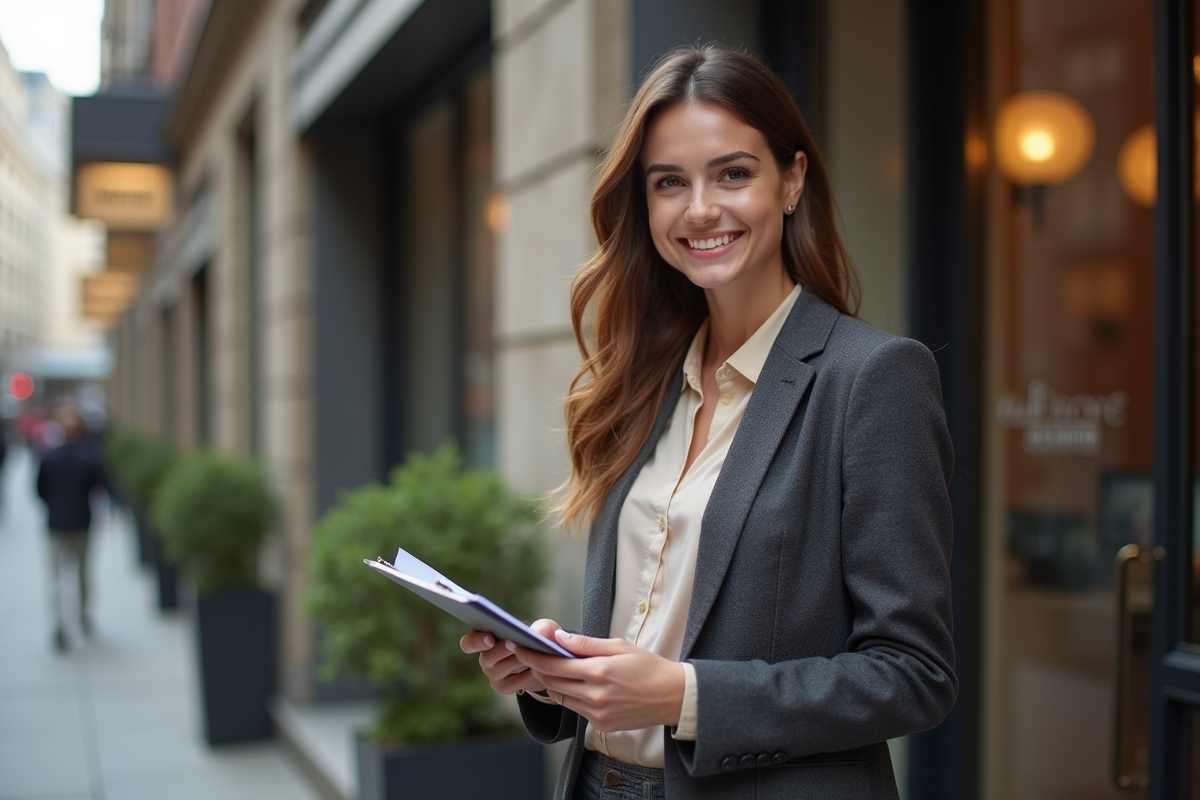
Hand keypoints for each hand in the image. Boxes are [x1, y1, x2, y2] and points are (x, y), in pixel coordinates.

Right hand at [459, 620, 558, 695]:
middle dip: (501, 650)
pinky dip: (524, 677)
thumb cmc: (538, 640)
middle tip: (514, 643)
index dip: (476, 641)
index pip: (468, 643)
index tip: (490, 638)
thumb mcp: (544, 630)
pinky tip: (534, 671)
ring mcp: (492, 674)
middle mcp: (485, 657)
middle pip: (486, 657)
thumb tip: (537, 633)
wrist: (544, 663)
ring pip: (499, 669)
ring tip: (530, 656)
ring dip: (515, 662)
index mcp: (485, 638)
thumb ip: (543, 627)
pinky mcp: (502, 687)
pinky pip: (511, 684)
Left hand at [511, 629, 684, 732]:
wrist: (672, 697)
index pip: (553, 665)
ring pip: (560, 696)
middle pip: (551, 682)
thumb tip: (559, 638)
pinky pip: (574, 708)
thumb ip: (587, 644)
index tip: (519, 647)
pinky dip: (569, 695)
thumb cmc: (648, 667)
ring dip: (553, 683)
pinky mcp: (600, 724)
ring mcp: (596, 713)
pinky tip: (575, 684)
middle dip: (538, 668)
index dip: (532, 656)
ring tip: (552, 668)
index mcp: (599, 671)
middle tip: (530, 655)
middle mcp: (595, 695)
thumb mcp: (620, 646)